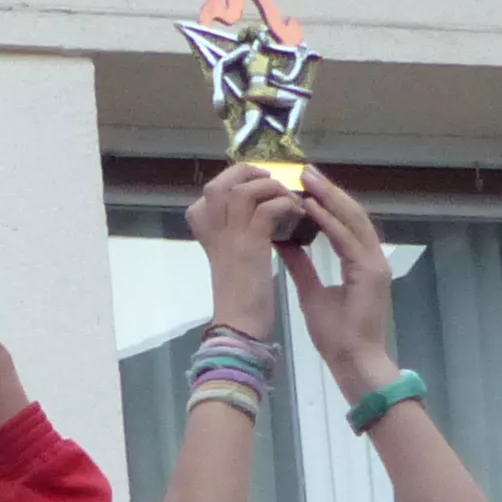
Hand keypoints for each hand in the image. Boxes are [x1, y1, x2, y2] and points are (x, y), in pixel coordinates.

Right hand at [183, 161, 299, 342]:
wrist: (240, 325)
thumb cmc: (239, 296)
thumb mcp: (231, 256)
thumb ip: (235, 232)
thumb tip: (258, 211)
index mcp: (204, 231)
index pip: (212, 192)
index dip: (236, 182)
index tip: (258, 189)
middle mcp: (212, 229)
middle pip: (221, 183)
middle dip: (249, 175)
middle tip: (272, 182)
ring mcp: (229, 235)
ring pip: (244, 189)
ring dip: (272, 189)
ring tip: (289, 200)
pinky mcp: (249, 245)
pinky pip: (267, 209)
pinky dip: (285, 206)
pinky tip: (297, 215)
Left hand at [276, 175, 403, 403]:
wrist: (354, 361)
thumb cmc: (336, 335)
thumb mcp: (311, 292)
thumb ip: (302, 266)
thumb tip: (285, 243)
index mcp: (361, 261)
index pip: (344, 222)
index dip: (326, 201)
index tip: (304, 185)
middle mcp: (372, 257)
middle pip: (351, 213)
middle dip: (328, 191)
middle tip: (305, 171)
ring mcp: (375, 263)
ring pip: (353, 220)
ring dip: (330, 198)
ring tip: (308, 180)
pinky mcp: (371, 273)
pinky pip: (348, 240)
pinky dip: (330, 222)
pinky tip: (312, 208)